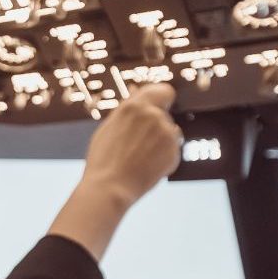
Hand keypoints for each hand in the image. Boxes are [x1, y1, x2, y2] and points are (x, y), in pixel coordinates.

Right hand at [79, 83, 181, 209]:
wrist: (109, 188)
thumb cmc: (103, 160)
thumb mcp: (108, 128)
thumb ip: (128, 112)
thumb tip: (138, 97)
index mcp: (134, 106)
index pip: (163, 91)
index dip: (162, 100)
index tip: (159, 108)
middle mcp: (153, 115)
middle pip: (164, 115)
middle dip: (155, 127)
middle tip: (136, 145)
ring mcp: (166, 133)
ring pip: (169, 133)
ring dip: (159, 142)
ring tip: (139, 158)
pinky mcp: (174, 151)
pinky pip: (171, 151)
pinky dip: (163, 158)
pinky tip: (146, 167)